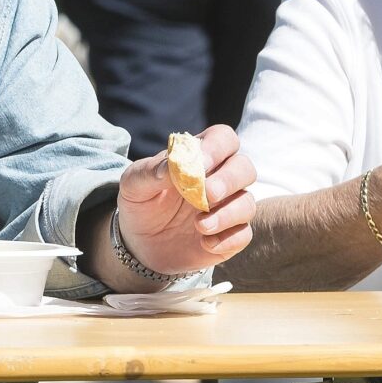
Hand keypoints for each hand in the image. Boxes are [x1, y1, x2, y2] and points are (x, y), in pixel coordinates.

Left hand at [112, 125, 255, 274]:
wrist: (140, 243)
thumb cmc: (141, 204)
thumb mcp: (134, 185)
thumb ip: (149, 172)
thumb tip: (171, 165)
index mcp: (200, 157)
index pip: (223, 139)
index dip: (217, 147)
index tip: (201, 164)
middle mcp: (221, 178)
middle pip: (244, 168)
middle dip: (229, 180)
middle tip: (208, 194)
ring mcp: (228, 207)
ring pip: (247, 203)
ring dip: (227, 214)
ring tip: (200, 225)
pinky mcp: (231, 235)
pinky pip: (244, 235)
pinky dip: (228, 240)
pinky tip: (205, 243)